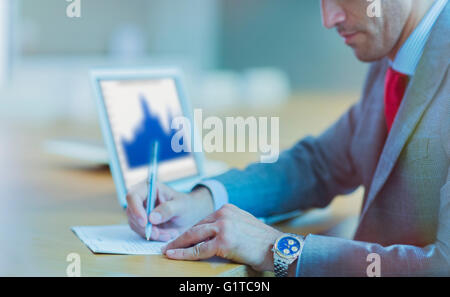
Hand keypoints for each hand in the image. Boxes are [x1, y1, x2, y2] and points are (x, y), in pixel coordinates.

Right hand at [126, 182, 213, 241]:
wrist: (190, 215)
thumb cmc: (187, 205)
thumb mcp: (181, 206)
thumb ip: (168, 209)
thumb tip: (152, 218)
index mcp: (149, 187)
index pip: (133, 196)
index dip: (136, 209)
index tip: (145, 222)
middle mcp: (141, 198)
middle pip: (132, 213)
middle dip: (145, 226)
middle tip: (161, 234)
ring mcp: (140, 211)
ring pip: (136, 225)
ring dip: (151, 233)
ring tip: (170, 234)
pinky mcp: (142, 222)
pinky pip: (141, 232)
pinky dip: (153, 236)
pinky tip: (167, 235)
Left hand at [162, 204, 282, 271]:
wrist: (277, 247)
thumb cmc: (262, 241)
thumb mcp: (243, 225)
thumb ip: (228, 225)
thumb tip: (213, 235)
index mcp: (227, 209)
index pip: (203, 220)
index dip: (190, 231)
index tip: (180, 238)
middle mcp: (223, 214)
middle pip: (196, 226)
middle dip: (180, 237)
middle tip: (167, 244)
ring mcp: (223, 226)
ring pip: (193, 236)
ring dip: (178, 244)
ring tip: (167, 251)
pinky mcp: (223, 241)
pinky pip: (199, 249)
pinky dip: (184, 253)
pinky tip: (174, 255)